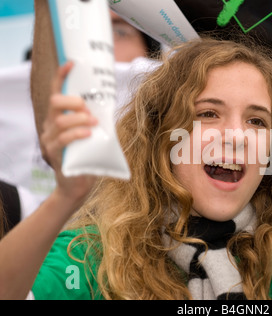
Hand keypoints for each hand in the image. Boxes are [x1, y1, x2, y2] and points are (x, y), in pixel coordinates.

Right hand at [41, 62, 97, 205]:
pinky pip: (62, 139)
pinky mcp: (53, 154)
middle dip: (73, 101)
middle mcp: (50, 125)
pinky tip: (88, 134)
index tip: (72, 63)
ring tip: (93, 123)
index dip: (61, 76)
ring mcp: (49, 140)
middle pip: (55, 102)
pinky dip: (76, 134)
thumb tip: (111, 102)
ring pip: (60, 120)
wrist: (80, 184)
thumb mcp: (94, 134)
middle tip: (88, 109)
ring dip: (79, 119)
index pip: (56, 92)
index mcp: (59, 117)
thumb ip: (96, 119)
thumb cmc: (88, 156)